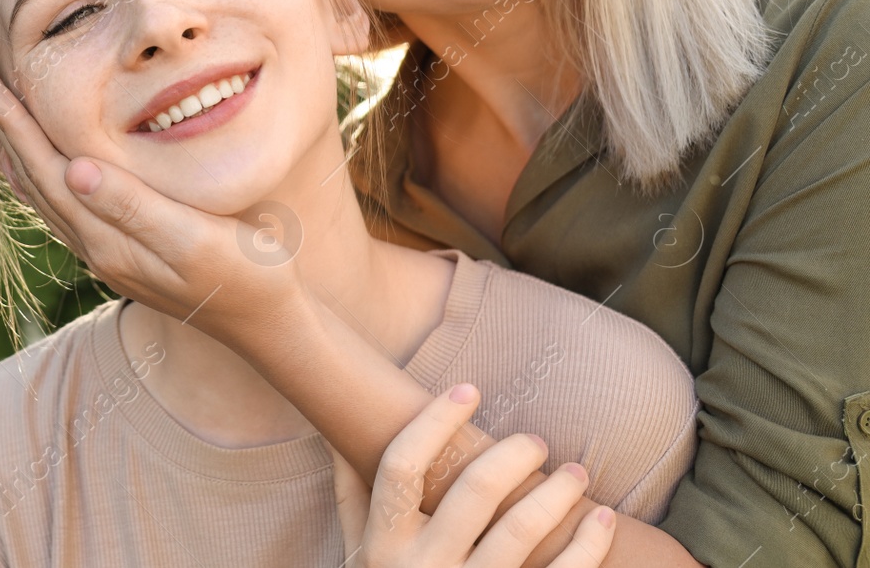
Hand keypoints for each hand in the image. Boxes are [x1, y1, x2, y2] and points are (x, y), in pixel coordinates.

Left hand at [0, 69, 313, 349]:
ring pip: (47, 199)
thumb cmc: (245, 274)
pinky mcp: (124, 257)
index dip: (15, 123)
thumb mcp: (194, 238)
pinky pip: (66, 213)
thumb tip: (74, 171)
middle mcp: (96, 249)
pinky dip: (45, 184)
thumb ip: (134, 207)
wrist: (267, 326)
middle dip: (7, 130)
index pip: (46, 168)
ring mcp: (108, 256)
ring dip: (20, 156)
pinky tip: (47, 174)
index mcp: (108, 238)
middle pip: (36, 180)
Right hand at [331, 385, 615, 567]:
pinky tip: (603, 520)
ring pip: (521, 529)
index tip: (470, 389)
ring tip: (575, 473)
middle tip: (535, 440)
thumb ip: (351, 500)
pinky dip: (588, 545)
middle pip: (473, 489)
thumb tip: (336, 437)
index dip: (435, 420)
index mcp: (383, 544)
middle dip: (513, 454)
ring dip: (556, 493)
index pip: (402, 465)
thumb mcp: (359, 557)